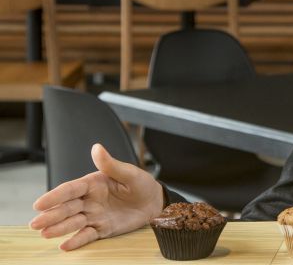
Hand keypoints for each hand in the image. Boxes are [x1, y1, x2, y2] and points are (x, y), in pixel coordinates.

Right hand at [29, 144, 163, 250]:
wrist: (155, 202)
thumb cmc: (141, 184)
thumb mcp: (129, 173)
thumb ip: (111, 164)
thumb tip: (97, 148)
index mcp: (92, 184)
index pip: (70, 190)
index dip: (54, 196)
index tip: (39, 204)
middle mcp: (89, 200)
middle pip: (66, 208)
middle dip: (50, 216)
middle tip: (35, 224)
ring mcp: (94, 215)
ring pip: (73, 222)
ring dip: (59, 228)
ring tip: (45, 234)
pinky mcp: (102, 228)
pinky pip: (87, 235)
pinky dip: (77, 240)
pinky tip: (65, 246)